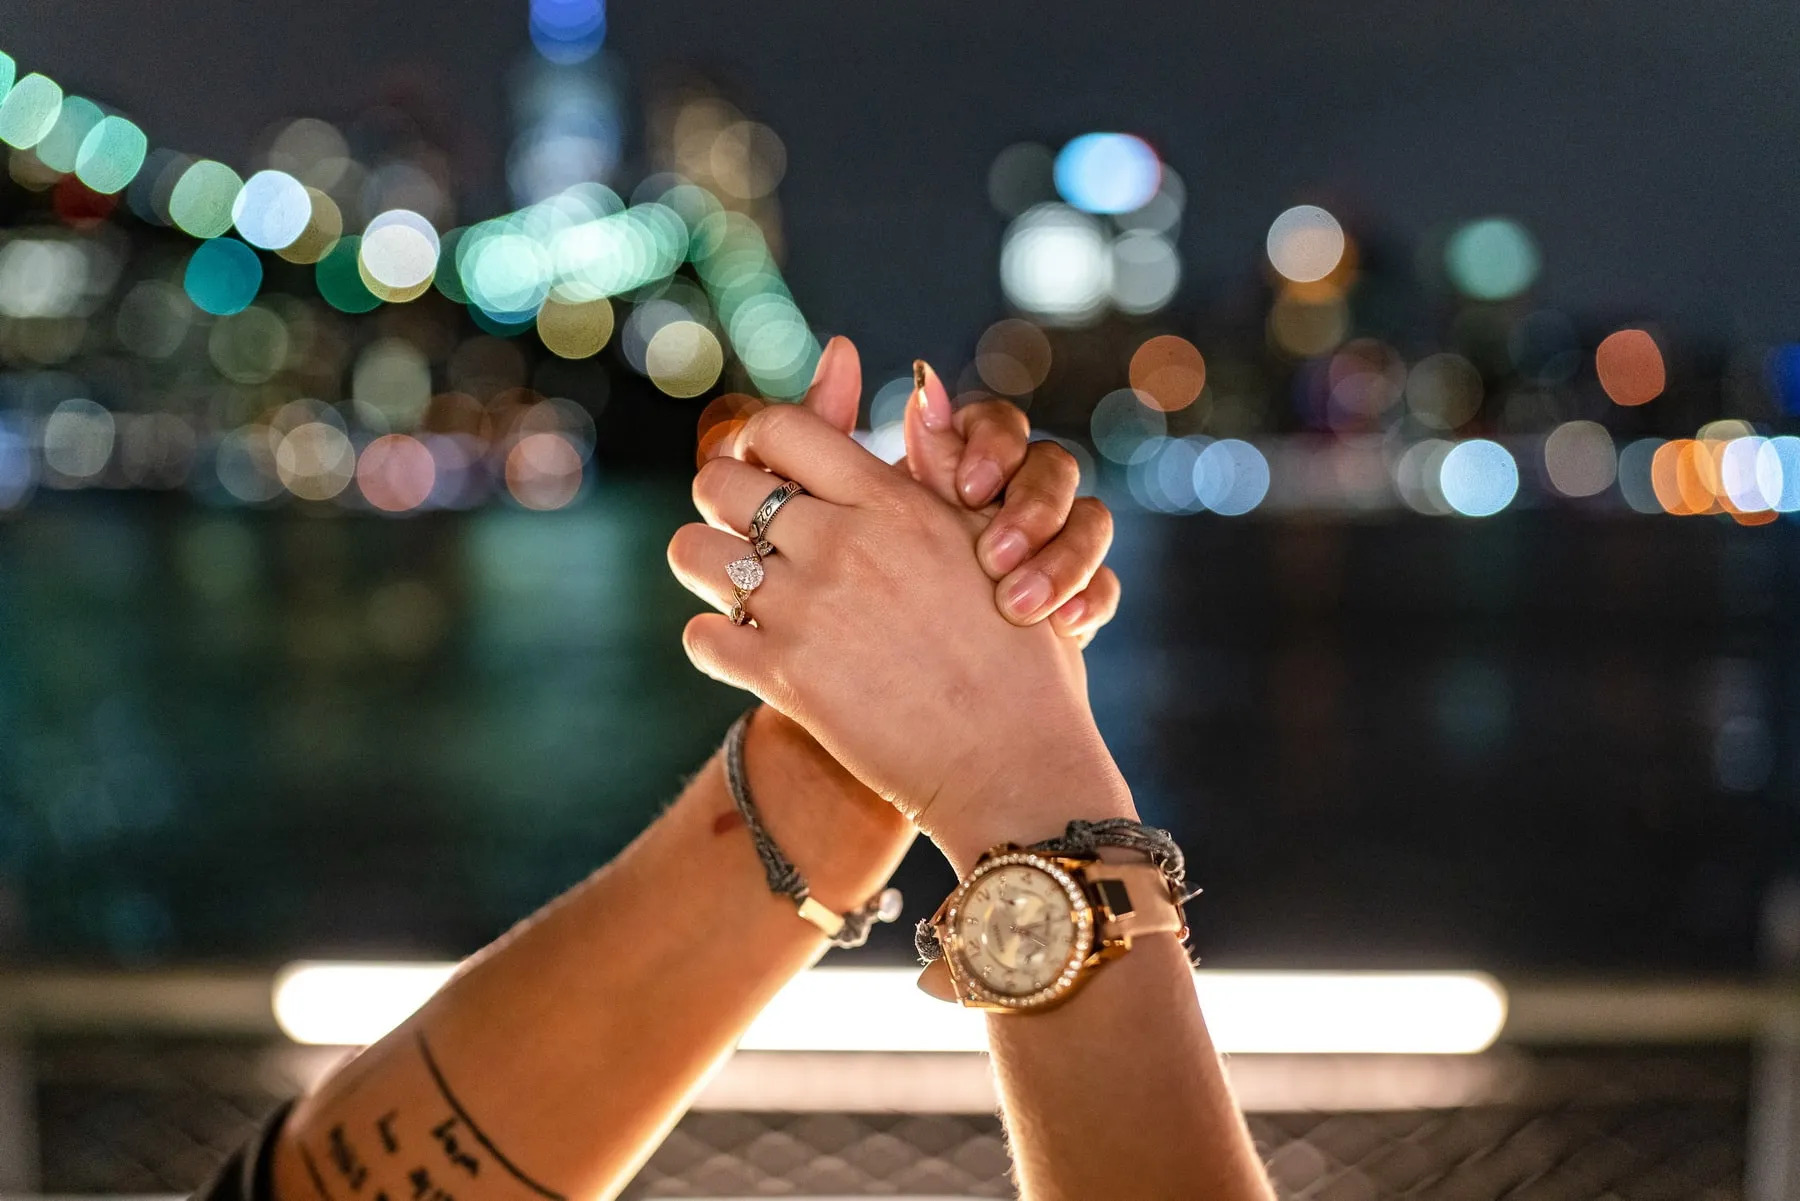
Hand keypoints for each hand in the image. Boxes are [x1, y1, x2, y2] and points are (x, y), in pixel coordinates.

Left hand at [671, 394, 1133, 869]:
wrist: (1011, 759)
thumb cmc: (1014, 648)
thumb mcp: (982, 537)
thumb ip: (938, 460)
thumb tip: (919, 381)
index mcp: (889, 502)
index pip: (779, 427)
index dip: (759, 443)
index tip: (769, 470)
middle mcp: (840, 545)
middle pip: (719, 482)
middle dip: (722, 500)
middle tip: (746, 529)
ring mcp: (806, 611)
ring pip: (693, 554)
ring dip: (707, 566)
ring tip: (740, 587)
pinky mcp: (785, 678)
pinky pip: (702, 636)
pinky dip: (716, 642)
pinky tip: (747, 649)